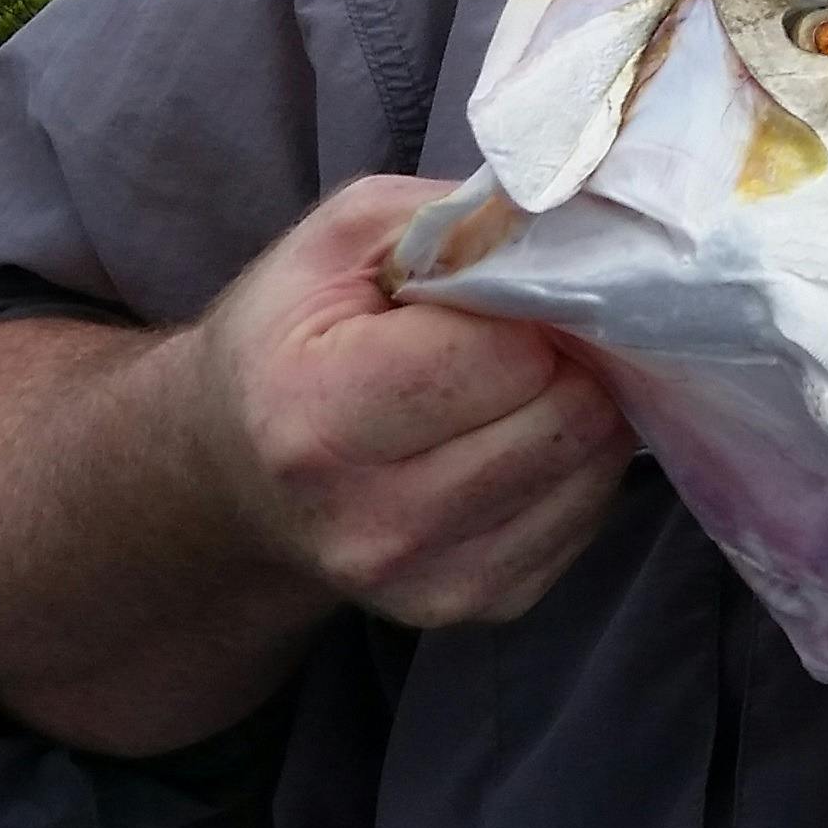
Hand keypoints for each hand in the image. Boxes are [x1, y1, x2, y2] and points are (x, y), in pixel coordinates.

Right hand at [179, 174, 632, 627]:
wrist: (236, 474)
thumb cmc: (290, 339)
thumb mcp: (346, 240)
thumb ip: (459, 221)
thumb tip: (583, 230)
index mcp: (315, 416)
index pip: (507, 353)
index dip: (525, 302)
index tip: (498, 290)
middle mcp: (369, 519)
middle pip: (566, 413)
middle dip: (563, 354)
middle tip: (519, 335)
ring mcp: (426, 580)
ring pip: (592, 463)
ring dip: (579, 406)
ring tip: (515, 383)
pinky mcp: (480, 605)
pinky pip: (589, 514)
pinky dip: (572, 463)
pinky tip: (513, 437)